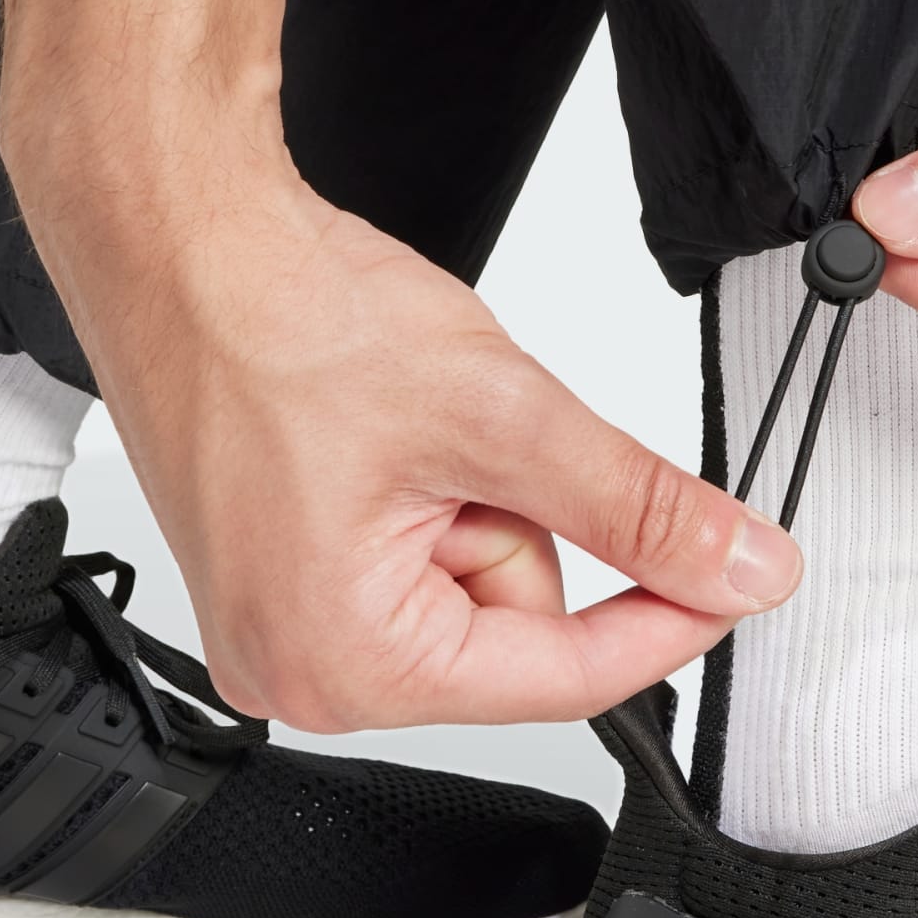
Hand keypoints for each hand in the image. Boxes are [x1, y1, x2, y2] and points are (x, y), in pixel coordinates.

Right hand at [0, 142, 802, 728]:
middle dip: (527, 519)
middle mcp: (299, 667)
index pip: (566, 679)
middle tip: (472, 437)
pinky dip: (441, 490)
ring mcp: (284, 621)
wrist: (177, 238)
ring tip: (416, 422)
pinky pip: (421, 555)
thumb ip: (640, 507)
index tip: (735, 579)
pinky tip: (392, 433)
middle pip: (516, 628)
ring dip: (483, 495)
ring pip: (476, 582)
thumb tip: (740, 567)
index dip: (669, 617)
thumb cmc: (278, 319)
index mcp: (345, 663)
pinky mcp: (286, 572)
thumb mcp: (504, 418)